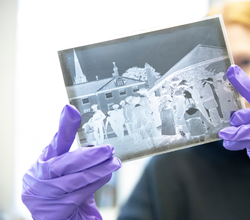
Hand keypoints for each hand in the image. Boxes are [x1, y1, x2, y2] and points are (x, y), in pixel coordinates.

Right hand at [22, 105, 121, 219]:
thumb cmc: (68, 196)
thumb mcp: (72, 175)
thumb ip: (78, 162)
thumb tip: (100, 148)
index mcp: (41, 165)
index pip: (54, 144)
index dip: (64, 127)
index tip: (71, 110)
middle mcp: (36, 179)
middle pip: (63, 163)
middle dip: (89, 155)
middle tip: (108, 149)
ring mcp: (42, 196)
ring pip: (74, 179)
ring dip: (98, 170)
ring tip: (114, 163)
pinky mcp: (51, 211)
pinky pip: (78, 194)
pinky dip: (95, 183)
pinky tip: (106, 176)